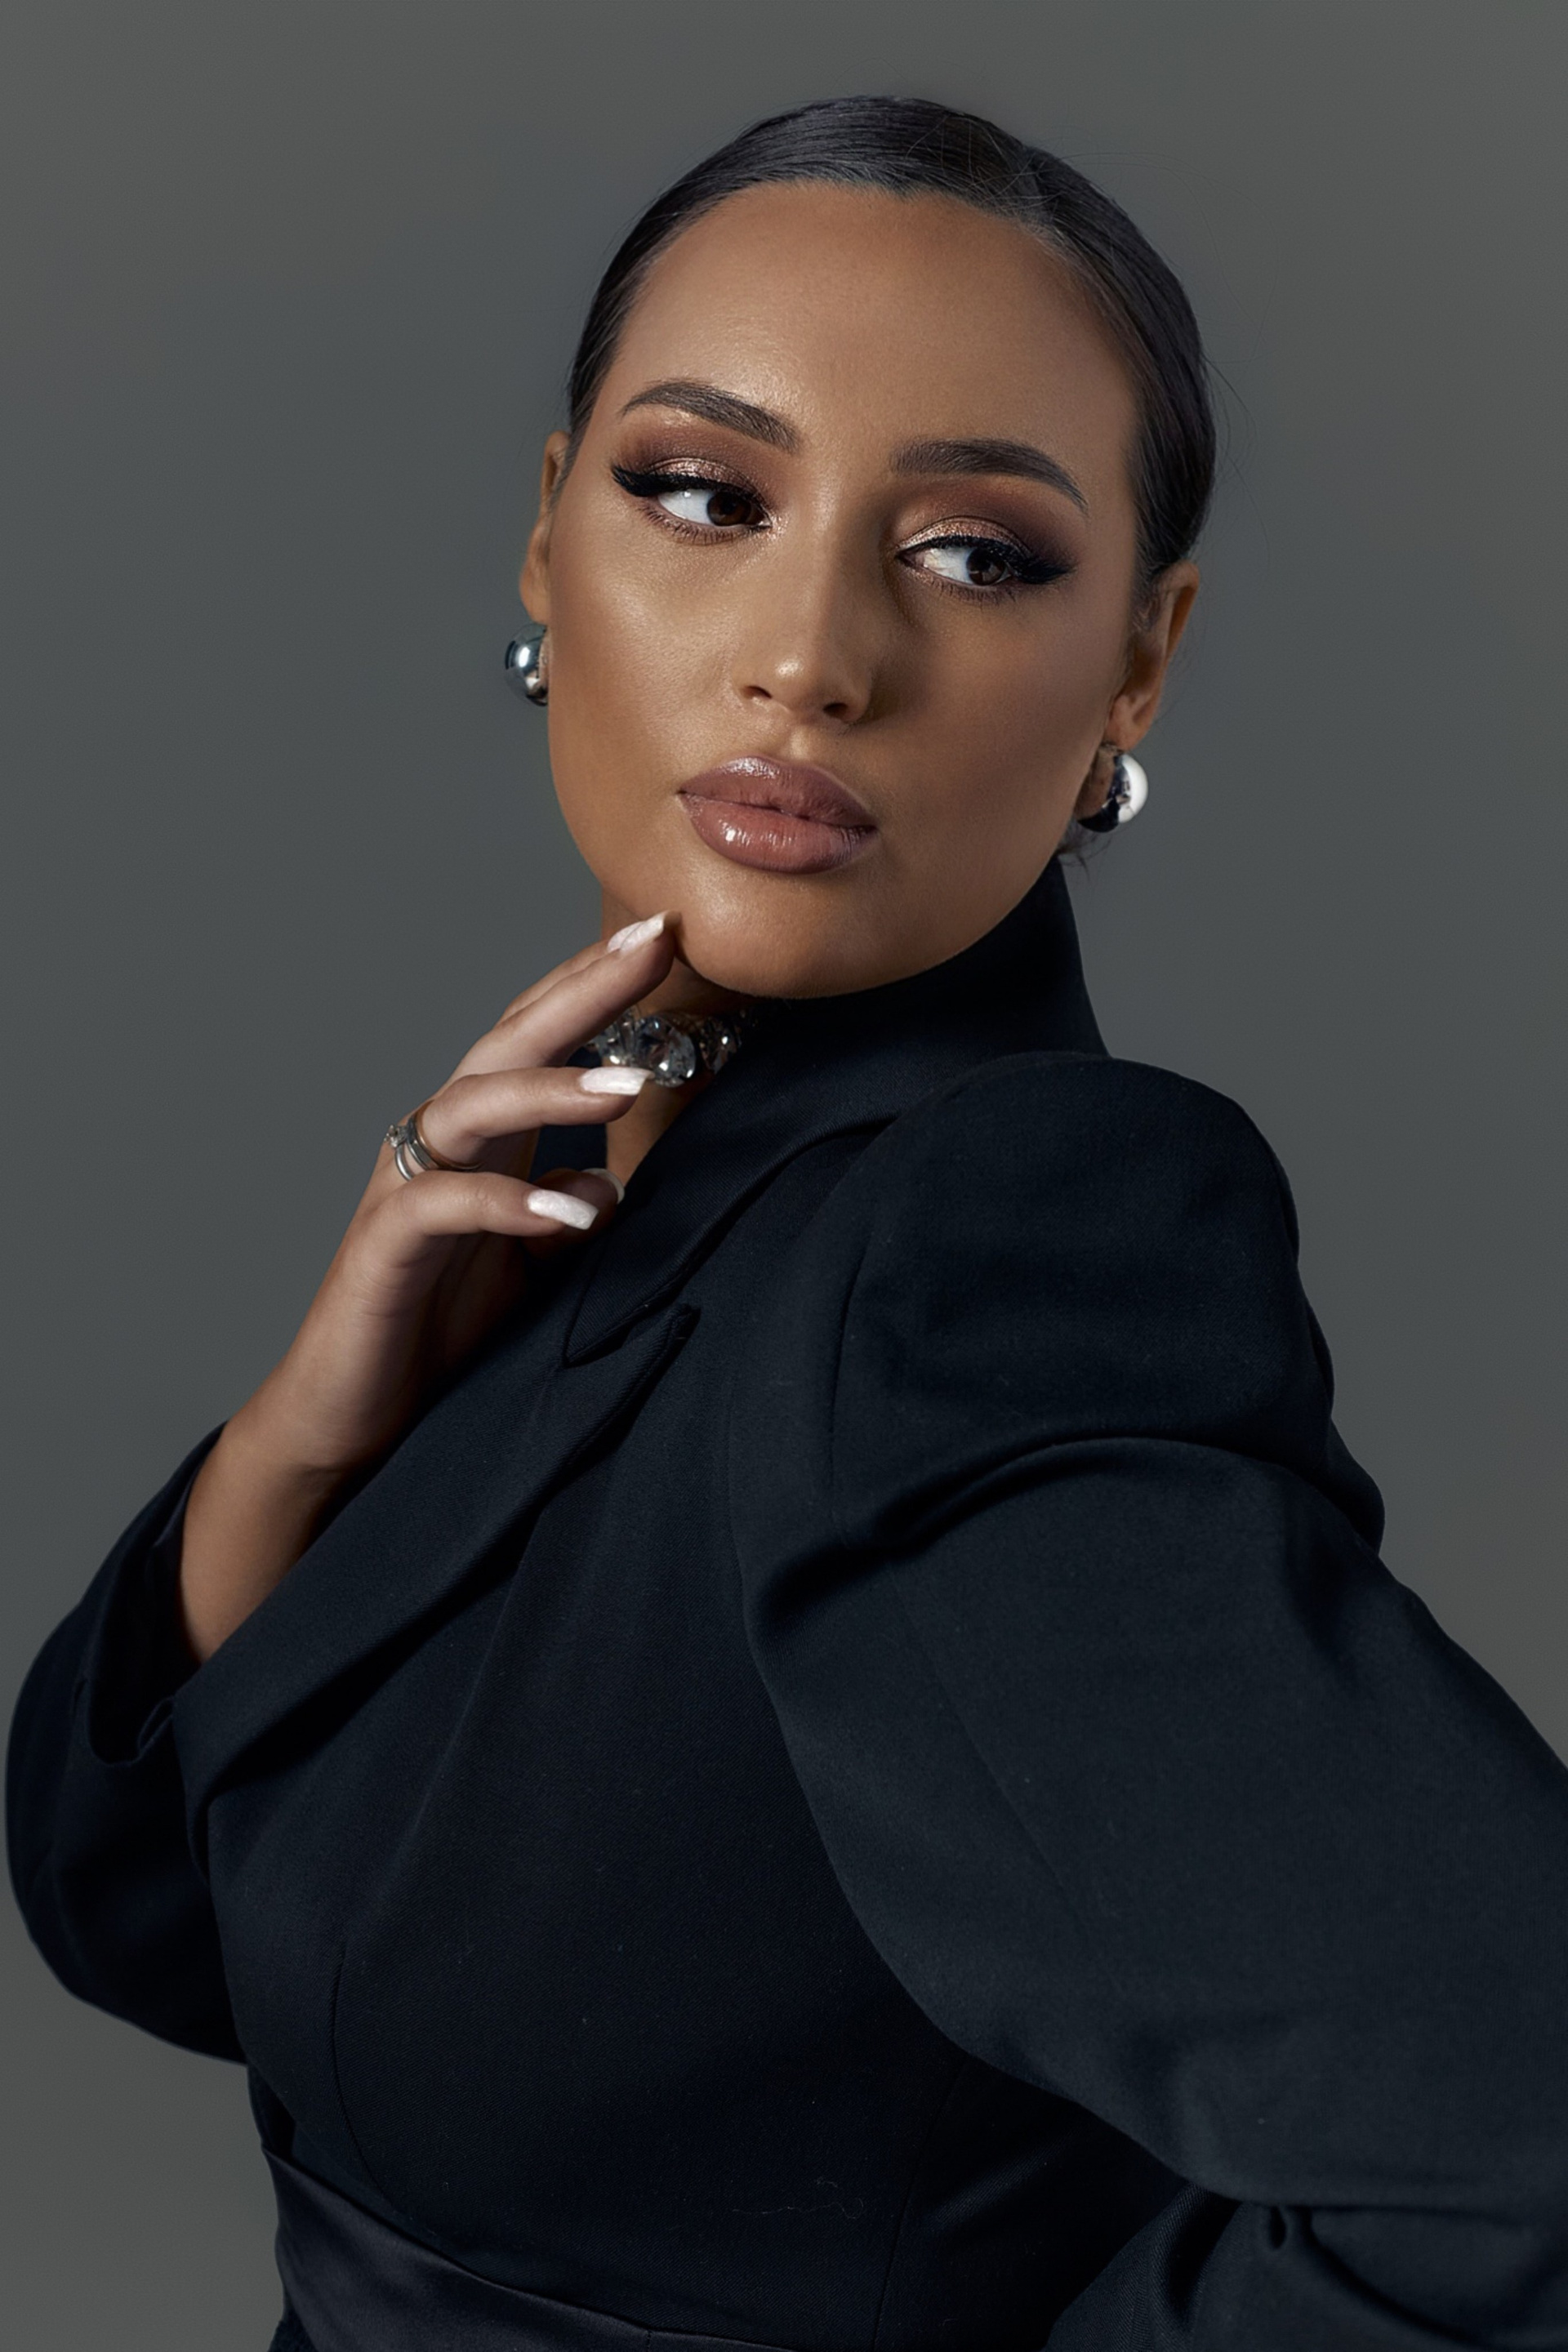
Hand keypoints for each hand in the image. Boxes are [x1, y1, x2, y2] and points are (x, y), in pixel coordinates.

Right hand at [178, 914, 674, 1657]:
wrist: (352, 1422)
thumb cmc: (440, 1335)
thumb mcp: (533, 1270)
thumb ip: (572, 1220)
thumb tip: (620, 1187)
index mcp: (483, 1138)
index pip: (544, 1038)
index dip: (599, 984)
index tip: (668, 934)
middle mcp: (439, 1144)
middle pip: (511, 1042)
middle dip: (584, 990)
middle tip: (656, 946)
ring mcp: (405, 1189)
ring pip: (473, 1105)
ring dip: (554, 1090)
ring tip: (631, 1086)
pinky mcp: (381, 1248)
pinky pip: (443, 1206)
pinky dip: (507, 1202)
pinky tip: (568, 1211)